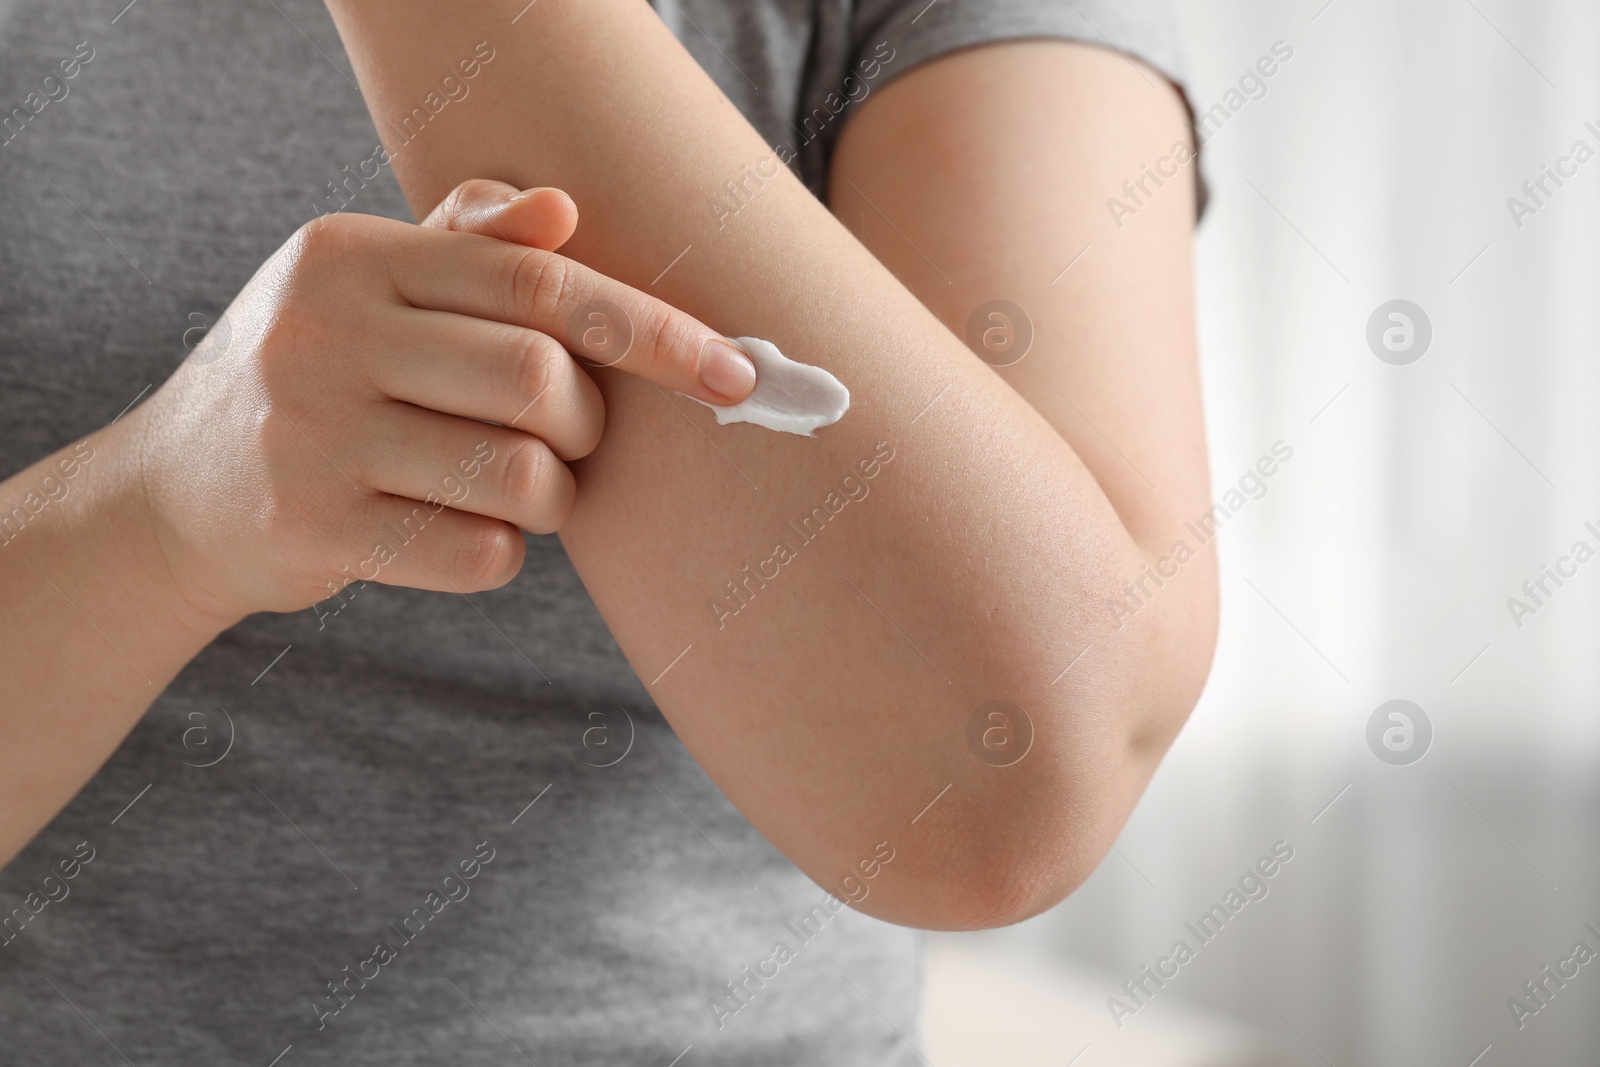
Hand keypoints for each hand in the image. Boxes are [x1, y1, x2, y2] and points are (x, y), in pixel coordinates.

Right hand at [134, 181, 756, 621]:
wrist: (173, 495)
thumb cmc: (311, 379)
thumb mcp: (362, 290)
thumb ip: (463, 246)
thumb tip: (564, 212)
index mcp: (352, 256)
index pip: (541, 281)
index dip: (655, 329)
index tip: (735, 375)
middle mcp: (325, 334)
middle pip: (542, 379)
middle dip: (587, 424)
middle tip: (567, 437)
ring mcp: (313, 435)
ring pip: (520, 475)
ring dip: (553, 496)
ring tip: (523, 489)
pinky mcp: (312, 529)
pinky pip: (479, 555)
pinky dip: (502, 552)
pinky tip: (463, 533)